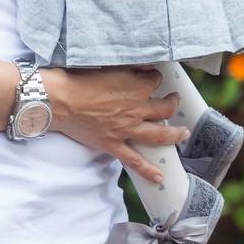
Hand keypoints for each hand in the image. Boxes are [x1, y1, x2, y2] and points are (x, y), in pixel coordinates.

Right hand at [41, 66, 189, 183]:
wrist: (60, 101)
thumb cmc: (79, 80)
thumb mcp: (109, 65)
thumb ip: (129, 67)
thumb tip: (144, 66)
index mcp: (136, 87)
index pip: (155, 81)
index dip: (154, 79)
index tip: (151, 78)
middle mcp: (137, 108)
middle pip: (165, 107)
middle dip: (172, 103)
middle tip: (174, 100)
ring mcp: (127, 129)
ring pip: (159, 134)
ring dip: (174, 134)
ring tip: (183, 133)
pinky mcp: (114, 145)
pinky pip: (135, 161)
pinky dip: (148, 171)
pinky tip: (160, 177)